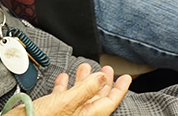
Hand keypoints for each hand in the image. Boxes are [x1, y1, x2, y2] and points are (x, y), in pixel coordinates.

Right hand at [9, 64, 130, 115]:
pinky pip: (62, 98)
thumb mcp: (66, 102)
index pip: (108, 103)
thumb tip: (103, 78)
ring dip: (82, 81)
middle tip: (107, 69)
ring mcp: (64, 115)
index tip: (126, 77)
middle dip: (102, 83)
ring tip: (85, 67)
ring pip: (79, 97)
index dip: (119, 89)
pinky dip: (64, 86)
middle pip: (95, 99)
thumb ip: (85, 89)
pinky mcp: (51, 112)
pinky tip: (64, 78)